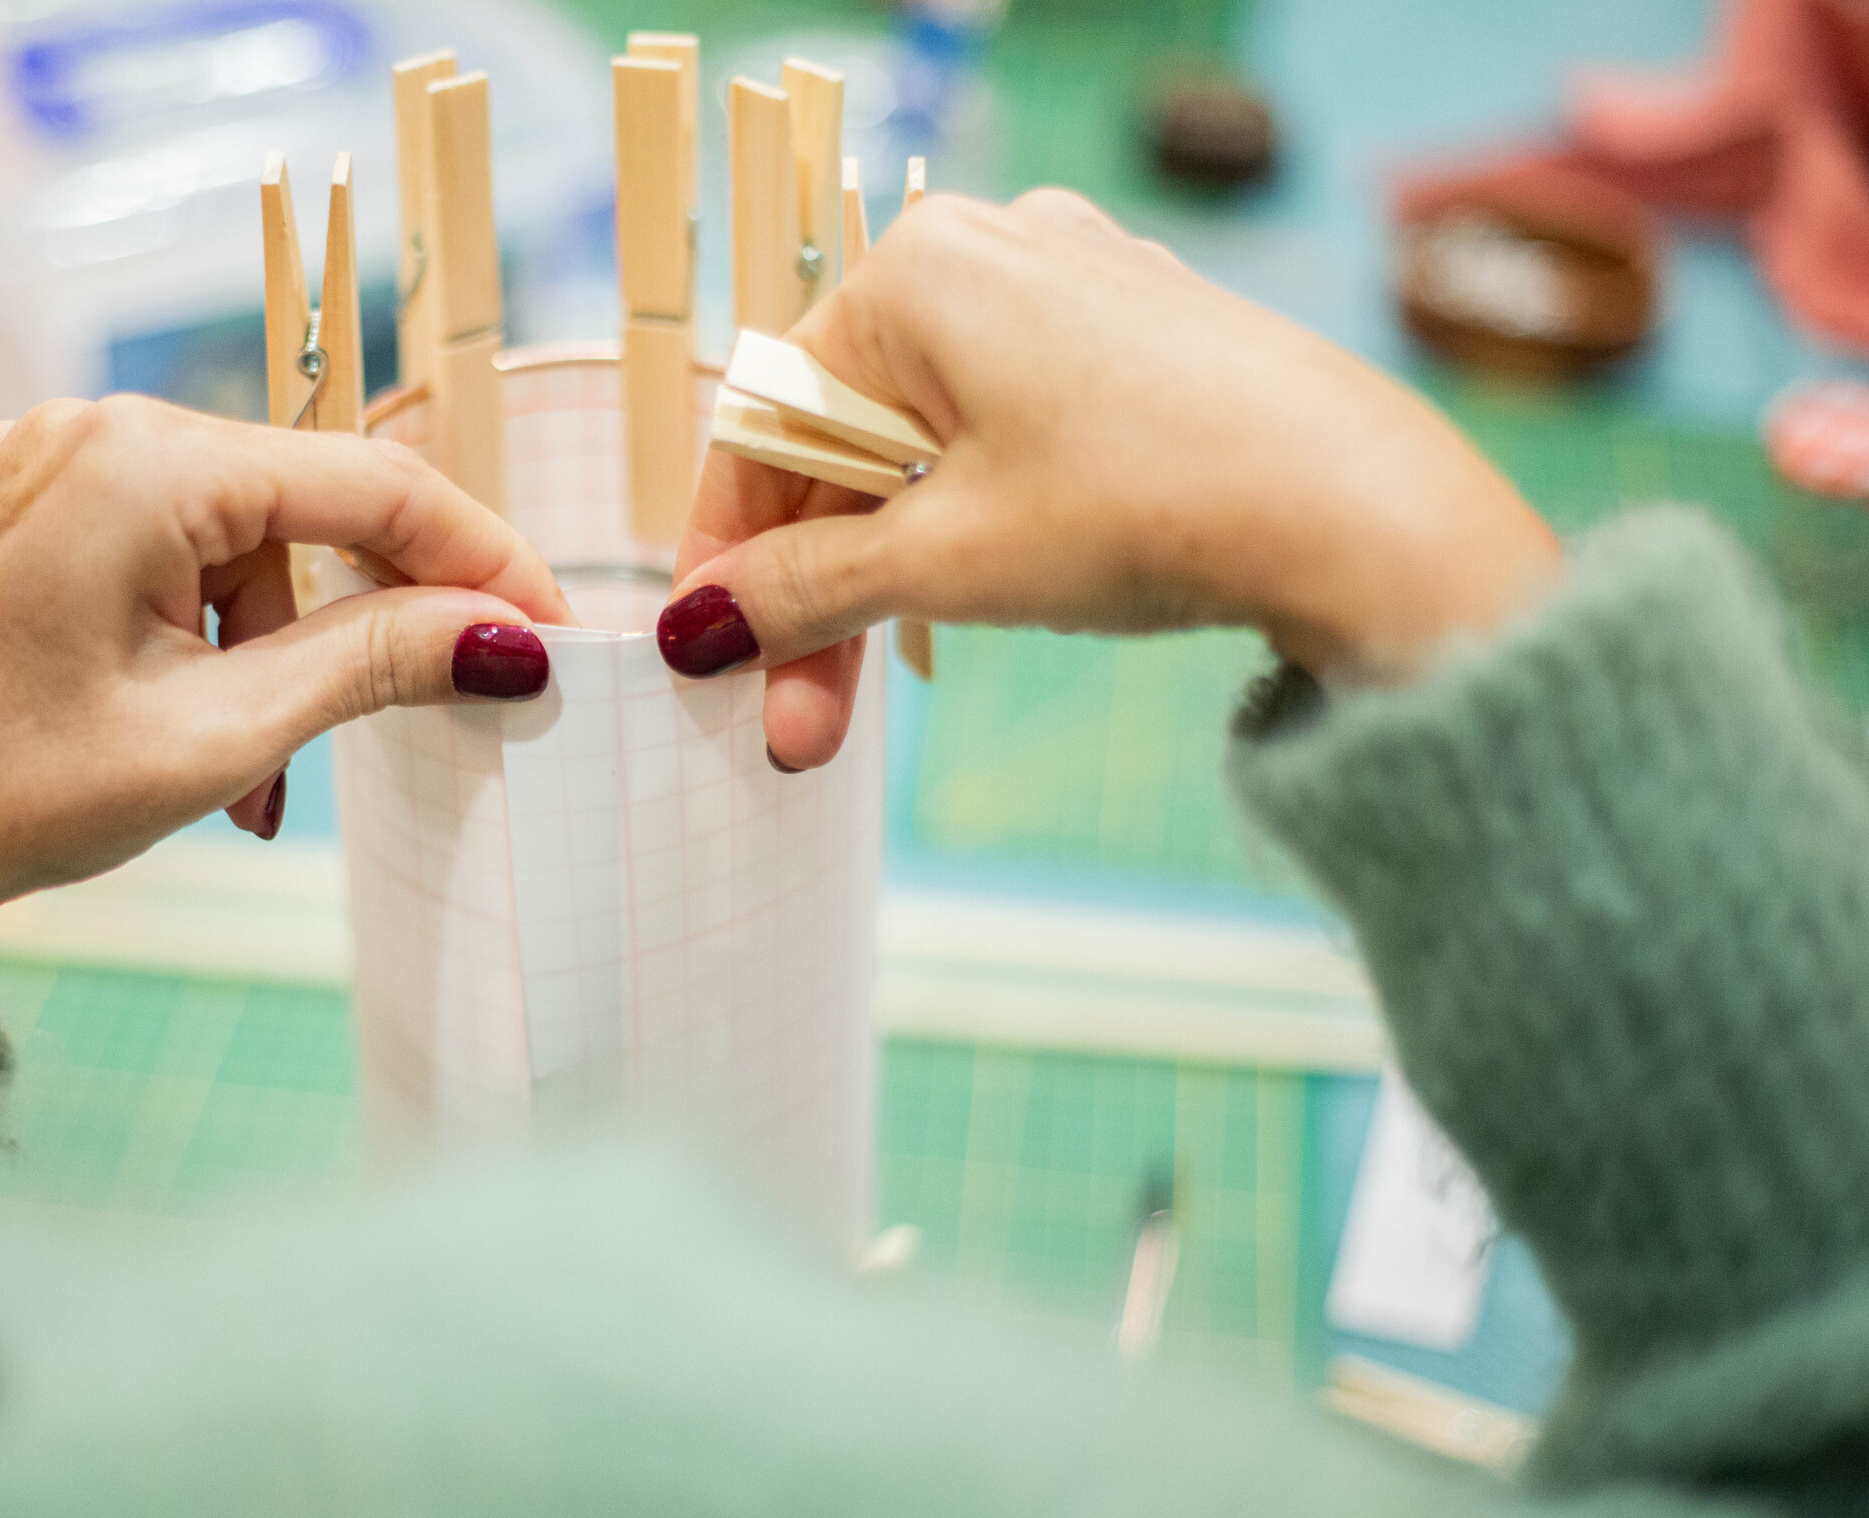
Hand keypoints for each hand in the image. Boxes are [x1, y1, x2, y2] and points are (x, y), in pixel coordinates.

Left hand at [0, 395, 572, 1080]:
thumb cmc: (0, 796)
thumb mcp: (215, 737)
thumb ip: (373, 663)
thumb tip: (508, 637)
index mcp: (138, 462)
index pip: (369, 482)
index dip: (480, 556)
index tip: (553, 628)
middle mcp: (90, 426)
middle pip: (304, 500)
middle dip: (369, 613)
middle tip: (439, 703)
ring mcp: (46, 455)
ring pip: (239, 532)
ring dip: (280, 644)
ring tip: (258, 781)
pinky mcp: (21, 501)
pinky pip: (167, 543)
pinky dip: (210, 630)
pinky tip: (198, 728)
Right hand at [661, 188, 1561, 767]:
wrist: (1362, 513)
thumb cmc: (1147, 506)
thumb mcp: (944, 562)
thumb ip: (802, 590)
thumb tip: (699, 628)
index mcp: (916, 269)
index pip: (768, 420)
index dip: (724, 554)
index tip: (705, 653)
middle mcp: (991, 251)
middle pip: (848, 441)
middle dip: (814, 596)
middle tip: (793, 722)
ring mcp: (1075, 289)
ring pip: (927, 446)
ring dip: (886, 578)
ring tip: (862, 702)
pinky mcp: (1139, 343)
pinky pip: (1006, 436)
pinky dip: (968, 528)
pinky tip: (965, 612)